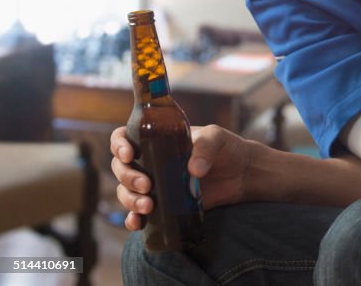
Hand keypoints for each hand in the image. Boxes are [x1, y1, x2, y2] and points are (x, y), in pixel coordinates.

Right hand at [110, 124, 251, 229]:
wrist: (242, 174)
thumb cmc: (227, 148)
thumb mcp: (217, 137)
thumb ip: (205, 147)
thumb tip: (193, 171)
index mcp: (158, 140)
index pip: (125, 137)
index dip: (119, 145)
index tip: (129, 154)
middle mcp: (151, 162)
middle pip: (121, 169)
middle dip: (127, 178)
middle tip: (147, 185)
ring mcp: (156, 184)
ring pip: (126, 192)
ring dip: (129, 200)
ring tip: (148, 206)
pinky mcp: (163, 205)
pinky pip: (139, 213)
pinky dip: (133, 219)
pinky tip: (137, 222)